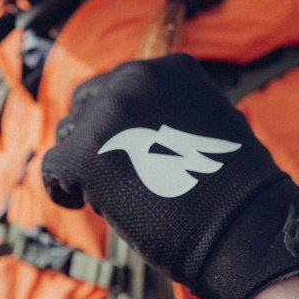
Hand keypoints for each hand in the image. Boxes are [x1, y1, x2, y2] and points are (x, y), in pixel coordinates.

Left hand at [42, 55, 298, 298]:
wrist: (246, 228)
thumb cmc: (234, 190)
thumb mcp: (209, 126)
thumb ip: (169, 113)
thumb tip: (138, 127)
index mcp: (168, 69)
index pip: (117, 87)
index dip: (116, 124)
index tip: (127, 153)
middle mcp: (135, 78)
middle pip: (86, 106)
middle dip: (94, 140)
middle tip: (114, 176)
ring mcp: (108, 115)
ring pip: (67, 136)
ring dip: (82, 164)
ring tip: (108, 194)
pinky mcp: (87, 155)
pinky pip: (53, 169)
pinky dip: (62, 189)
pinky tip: (80, 204)